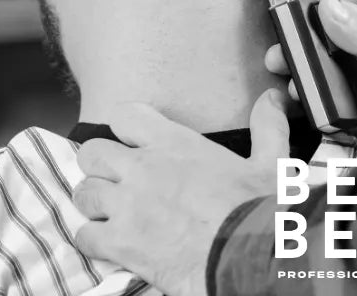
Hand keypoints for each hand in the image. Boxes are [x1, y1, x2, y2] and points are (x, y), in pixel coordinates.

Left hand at [73, 91, 290, 295]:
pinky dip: (92, 241)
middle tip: (115, 180)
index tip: (131, 141)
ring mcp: (127, 206)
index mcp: (173, 144)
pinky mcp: (121, 244)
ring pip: (84, 194)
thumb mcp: (270, 164)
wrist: (252, 258)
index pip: (124, 116)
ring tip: (109, 214)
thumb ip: (266, 128)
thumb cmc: (261, 211)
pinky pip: (84, 236)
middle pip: (92, 153)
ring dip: (94, 204)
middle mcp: (142, 169)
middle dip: (99, 166)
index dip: (124, 128)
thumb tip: (272, 99)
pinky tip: (108, 244)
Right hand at [266, 0, 356, 147]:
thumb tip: (328, 10)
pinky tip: (307, 126)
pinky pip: (336, 135)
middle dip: (298, 64)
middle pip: (324, 66)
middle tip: (276, 64)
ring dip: (305, 97)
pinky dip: (320, 132)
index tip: (283, 27)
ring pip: (325, 99)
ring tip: (292, 97)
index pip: (336, 28)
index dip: (308, 26)